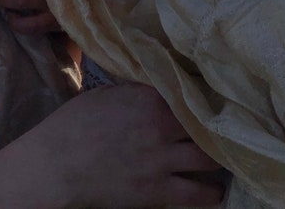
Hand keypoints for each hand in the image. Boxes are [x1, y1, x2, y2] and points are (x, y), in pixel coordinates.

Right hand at [0, 83, 225, 208]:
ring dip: (219, 156)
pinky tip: (216, 189)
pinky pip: (200, 195)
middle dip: (218, 124)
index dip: (201, 94)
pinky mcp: (159, 192)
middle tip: (227, 126)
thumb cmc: (73, 126)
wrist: (56, 166)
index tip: (212, 94)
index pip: (189, 90)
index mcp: (147, 97)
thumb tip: (156, 88)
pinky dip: (212, 192)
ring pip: (211, 158)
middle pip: (207, 123)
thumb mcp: (104, 95)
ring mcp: (163, 160)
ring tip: (226, 155)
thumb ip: (135, 92)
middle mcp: (162, 125)